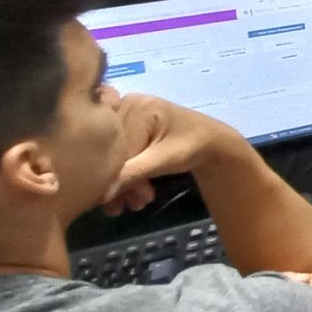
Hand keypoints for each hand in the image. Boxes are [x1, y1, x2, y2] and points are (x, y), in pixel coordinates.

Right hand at [103, 95, 246, 213]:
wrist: (210, 141)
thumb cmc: (192, 146)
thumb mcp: (164, 160)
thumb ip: (133, 173)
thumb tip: (101, 194)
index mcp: (136, 106)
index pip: (114, 147)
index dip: (114, 176)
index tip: (120, 204)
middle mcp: (127, 105)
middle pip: (112, 151)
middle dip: (120, 183)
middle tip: (132, 206)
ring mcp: (126, 114)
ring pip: (114, 155)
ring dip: (123, 183)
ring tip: (138, 203)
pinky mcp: (128, 126)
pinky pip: (119, 153)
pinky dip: (126, 174)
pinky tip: (135, 193)